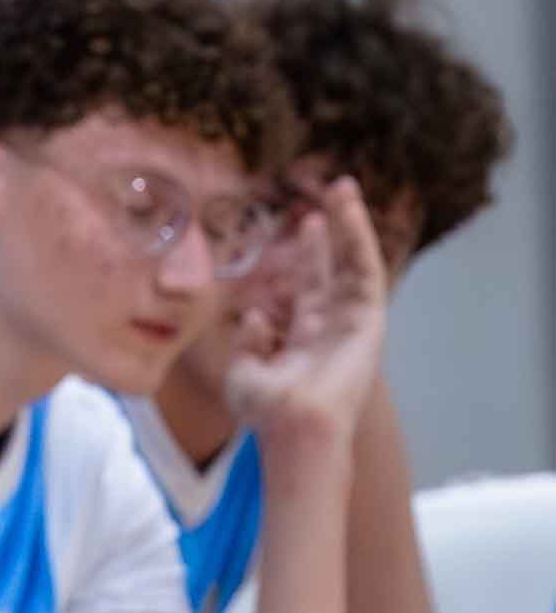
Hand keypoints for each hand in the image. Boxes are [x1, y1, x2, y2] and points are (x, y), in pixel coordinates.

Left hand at [223, 176, 387, 448]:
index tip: (300, 226)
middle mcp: (330, 327)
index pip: (306, 288)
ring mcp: (351, 322)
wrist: (294, 424)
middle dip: (329, 234)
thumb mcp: (245, 370)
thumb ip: (249, 340)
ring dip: (349, 226)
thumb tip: (256, 314)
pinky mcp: (368, 319)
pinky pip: (364, 271)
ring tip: (343, 188)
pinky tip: (350, 212)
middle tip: (324, 198)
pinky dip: (358, 240)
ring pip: (352, 263)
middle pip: (331, 269)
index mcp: (302, 340)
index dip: (304, 257)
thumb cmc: (267, 408)